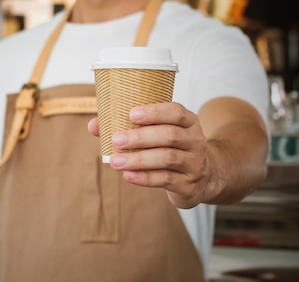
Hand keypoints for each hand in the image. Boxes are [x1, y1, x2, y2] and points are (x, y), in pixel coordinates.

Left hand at [88, 102, 213, 208]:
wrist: (205, 176)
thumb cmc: (172, 147)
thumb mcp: (159, 133)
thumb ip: (127, 126)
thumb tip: (94, 125)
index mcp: (188, 122)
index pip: (176, 112)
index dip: (155, 112)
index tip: (132, 114)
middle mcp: (195, 141)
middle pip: (170, 136)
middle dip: (141, 137)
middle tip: (116, 140)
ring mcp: (194, 163)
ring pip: (167, 158)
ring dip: (139, 159)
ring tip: (115, 162)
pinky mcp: (188, 185)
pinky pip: (166, 180)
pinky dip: (145, 178)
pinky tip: (128, 175)